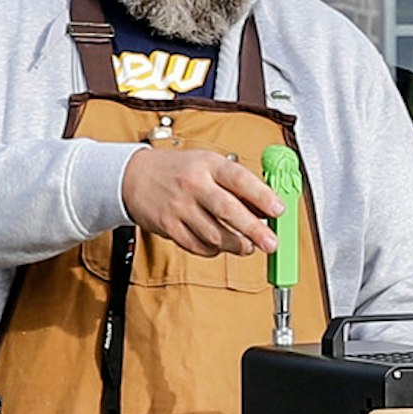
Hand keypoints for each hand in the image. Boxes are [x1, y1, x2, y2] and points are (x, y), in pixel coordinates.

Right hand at [121, 145, 279, 257]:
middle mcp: (193, 185)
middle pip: (228, 211)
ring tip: (248, 247)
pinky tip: (220, 246)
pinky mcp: (169, 226)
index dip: (262, 196)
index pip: (239, 179)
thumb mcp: (208, 163)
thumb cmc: (178, 170)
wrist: (134, 176)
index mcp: (208, 164)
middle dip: (254, 230)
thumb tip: (266, 206)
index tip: (279, 210)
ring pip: (214, 234)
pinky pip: (197, 246)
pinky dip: (213, 250)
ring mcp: (179, 207)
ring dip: (236, 245)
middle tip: (271, 243)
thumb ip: (235, 183)